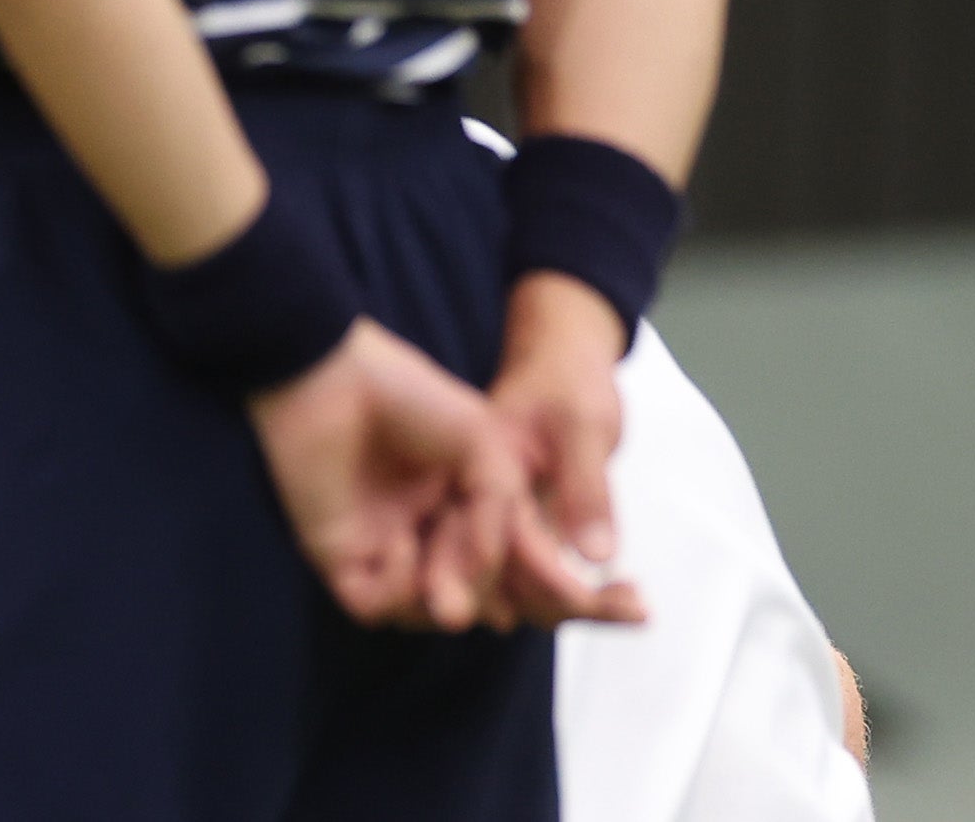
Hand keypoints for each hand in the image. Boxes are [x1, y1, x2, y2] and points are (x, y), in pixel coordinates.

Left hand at [248, 317, 646, 631]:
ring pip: (442, 605)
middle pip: (502, 598)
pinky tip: (410, 557)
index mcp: (484, 510)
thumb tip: (565, 561)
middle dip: (542, 603)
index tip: (638, 602)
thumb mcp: (497, 443)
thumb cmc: (415, 394)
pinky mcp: (341, 554)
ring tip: (464, 573)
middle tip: (565, 593)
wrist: (336, 368)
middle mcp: (442, 536)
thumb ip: (523, 506)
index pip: (540, 568)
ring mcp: (393, 547)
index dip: (588, 595)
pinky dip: (400, 593)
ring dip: (466, 595)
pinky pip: (376, 602)